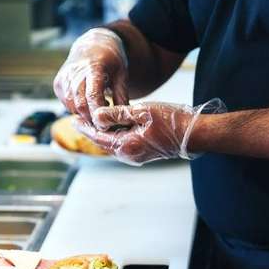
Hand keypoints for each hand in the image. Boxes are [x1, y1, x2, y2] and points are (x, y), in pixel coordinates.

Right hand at [53, 28, 128, 122]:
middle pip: (80, 104)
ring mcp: (64, 78)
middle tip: (104, 123)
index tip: (107, 124)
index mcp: (93, 67)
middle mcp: (74, 72)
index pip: (92, 95)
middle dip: (92, 118)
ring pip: (71, 107)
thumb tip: (124, 121)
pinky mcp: (57, 84)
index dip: (99, 113)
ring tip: (99, 109)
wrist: (92, 45)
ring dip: (84, 115)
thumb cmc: (110, 61)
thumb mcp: (121, 75)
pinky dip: (77, 109)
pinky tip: (88, 103)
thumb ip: (121, 97)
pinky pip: (66, 104)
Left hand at [75, 100, 222, 165]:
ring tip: (91, 122)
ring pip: (113, 145)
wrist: (194, 134)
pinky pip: (123, 145)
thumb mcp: (142, 112)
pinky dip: (114, 136)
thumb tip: (96, 116)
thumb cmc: (171, 120)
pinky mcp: (143, 154)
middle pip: (103, 143)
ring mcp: (137, 157)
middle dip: (90, 131)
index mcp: (127, 146)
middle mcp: (129, 156)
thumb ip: (117, 114)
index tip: (73, 118)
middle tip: (77, 120)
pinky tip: (112, 127)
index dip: (85, 127)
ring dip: (102, 134)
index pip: (98, 137)